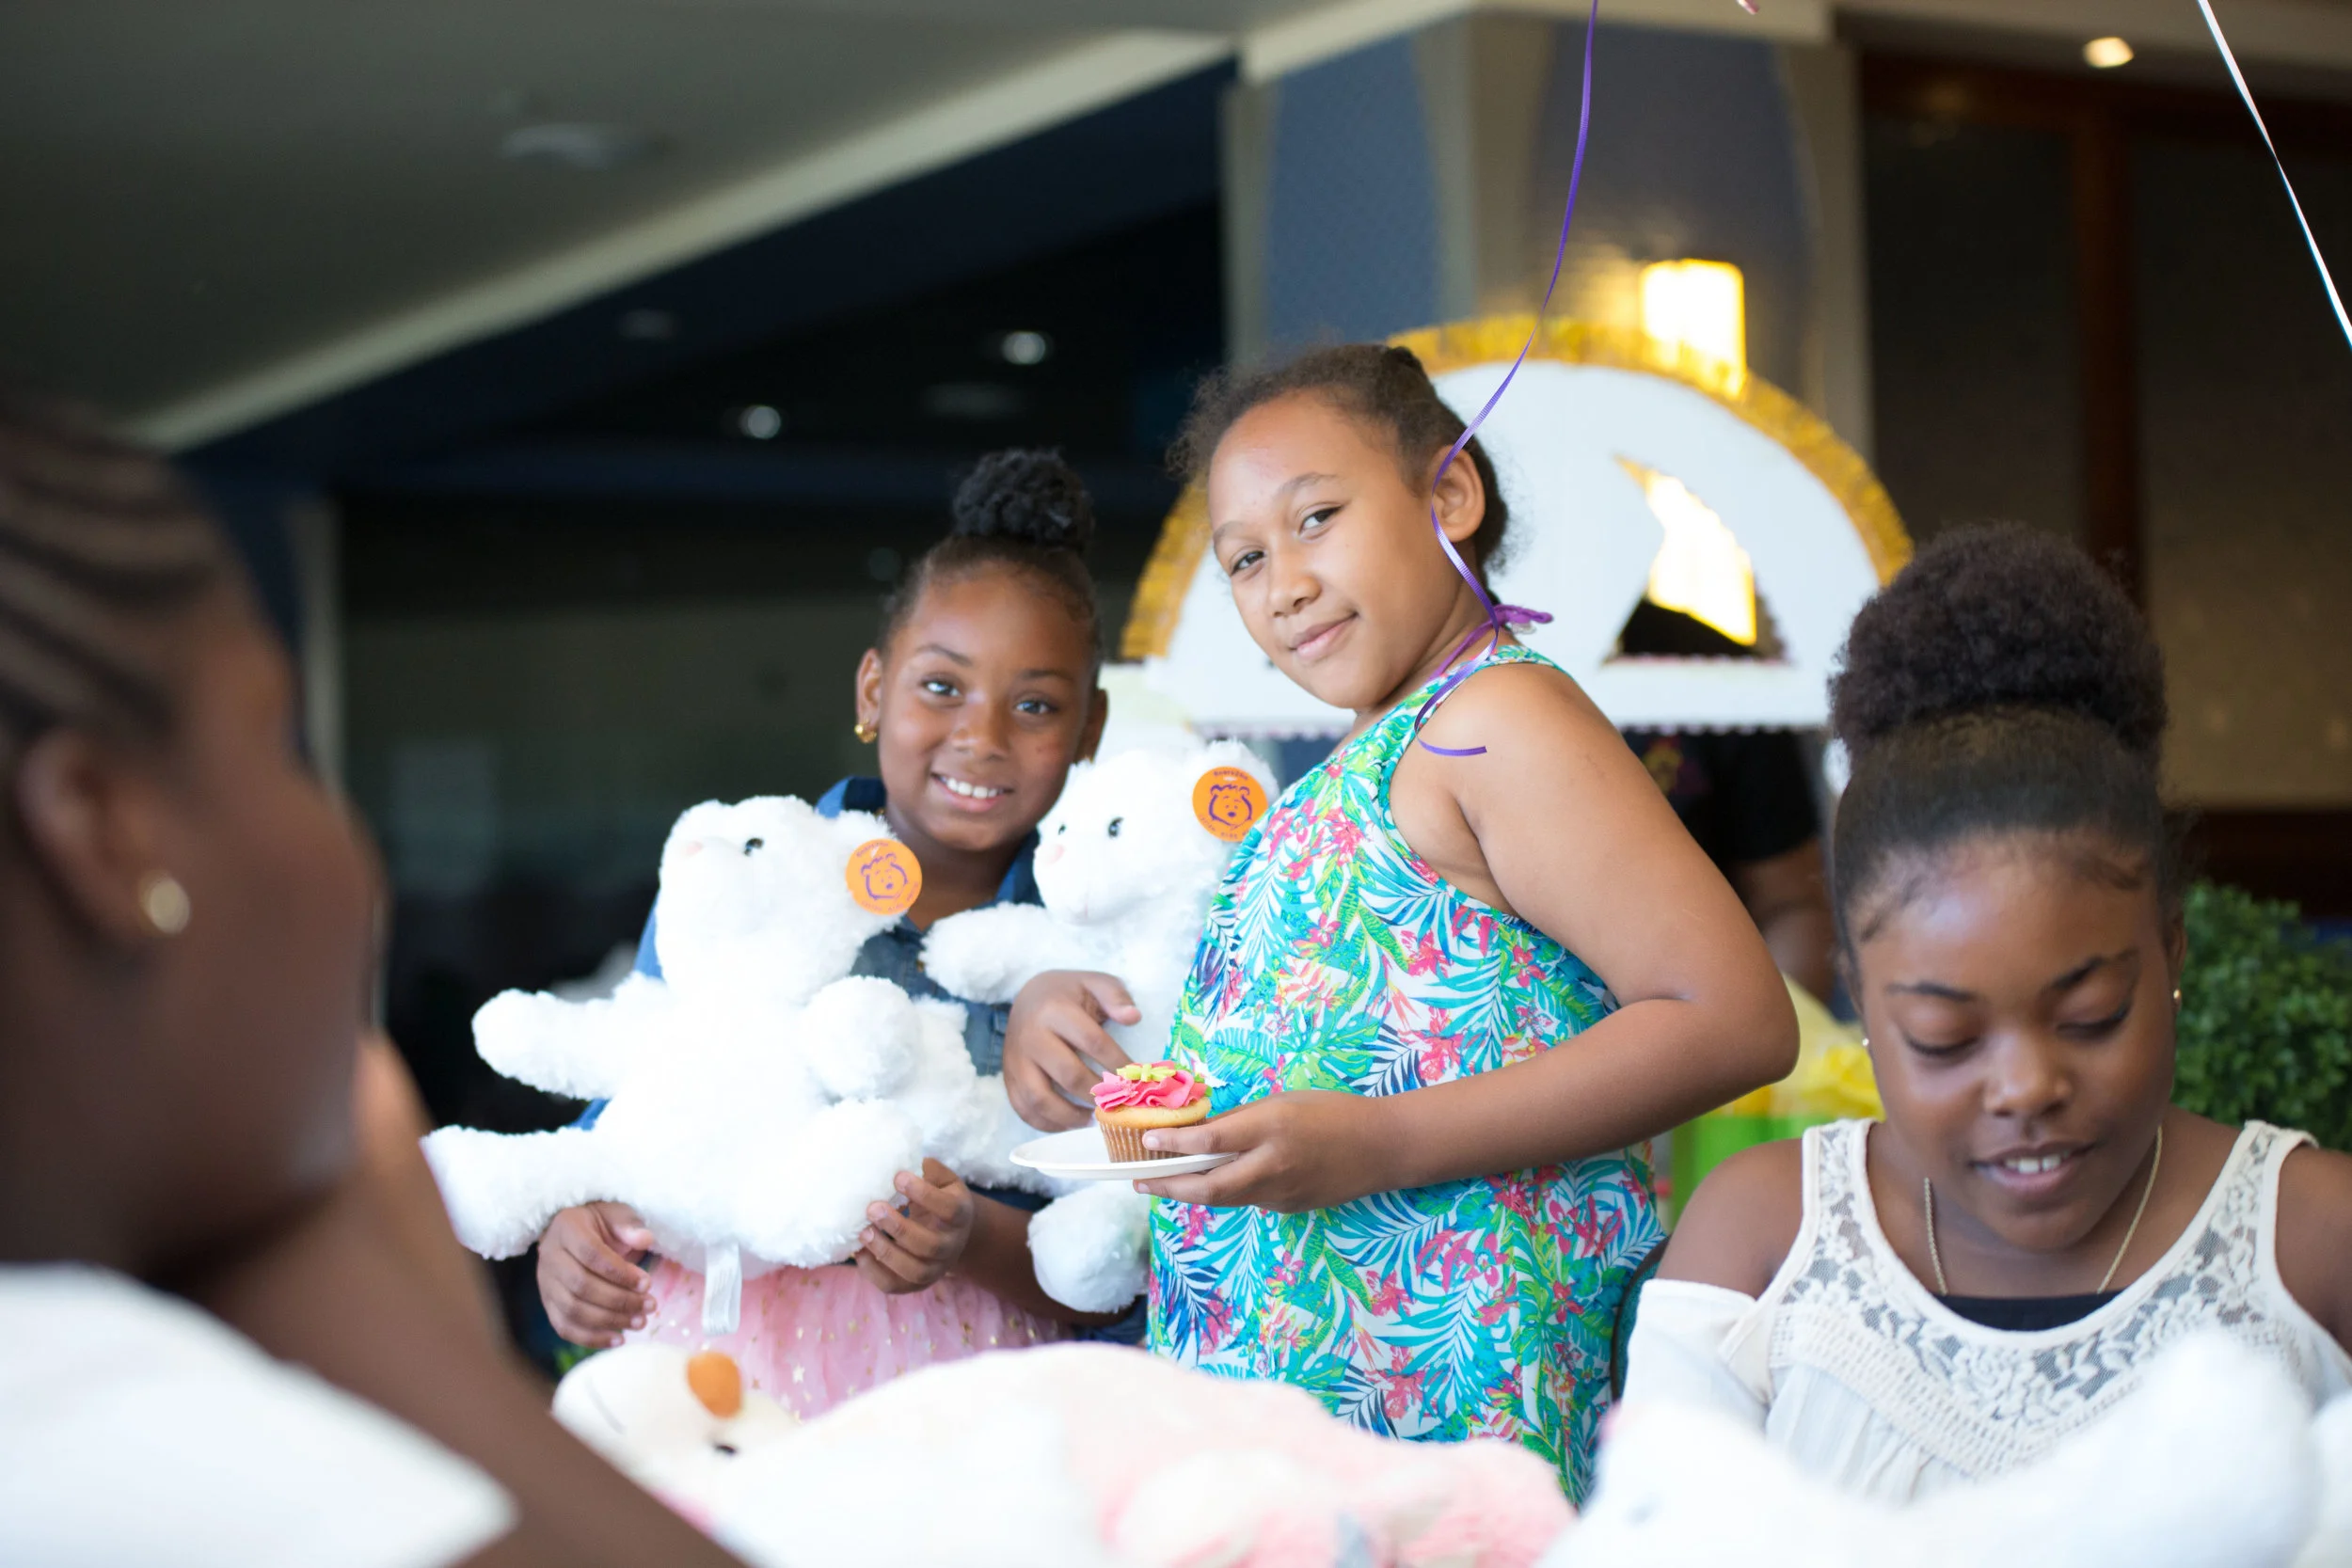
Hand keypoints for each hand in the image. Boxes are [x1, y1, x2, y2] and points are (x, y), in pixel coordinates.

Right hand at [536, 1201, 653, 1347]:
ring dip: (609, 1321)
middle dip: (619, 1300)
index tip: (647, 1283)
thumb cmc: (602, 1222)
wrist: (575, 1231)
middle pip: (581, 1286)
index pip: (591, 1254)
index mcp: (567, 1228)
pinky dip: (591, 1338)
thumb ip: (630, 1225)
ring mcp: (546, 1283)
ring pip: (573, 1310)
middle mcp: (550, 1257)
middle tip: (650, 1306)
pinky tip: (619, 1339)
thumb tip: (645, 1240)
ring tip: (640, 1322)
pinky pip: (565, 1327)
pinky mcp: (549, 1304)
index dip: (620, 1272)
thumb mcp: (617, 1213)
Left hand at [854, 1159, 974, 1293]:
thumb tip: (909, 1159)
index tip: (897, 1177)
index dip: (923, 1194)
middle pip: (929, 1245)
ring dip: (885, 1252)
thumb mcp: (943, 1181)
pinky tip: (859, 1252)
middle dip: (898, 1228)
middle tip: (872, 1208)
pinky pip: (894, 1285)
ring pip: (913, 1271)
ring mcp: (935, 1269)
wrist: (952, 1233)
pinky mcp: (915, 1284)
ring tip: (863, 1232)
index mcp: (961, 1216)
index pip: (948, 1209)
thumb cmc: (941, 1199)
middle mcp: (951, 1246)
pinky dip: (873, 1272)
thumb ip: (930, 1171)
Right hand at [1003, 970, 1138, 1129]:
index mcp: (1054, 1010)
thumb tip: (1134, 1017)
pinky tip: (1071, 1123)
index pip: (1092, 1041)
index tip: (1136, 1077)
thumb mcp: (1093, 983)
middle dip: (1098, 1093)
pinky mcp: (1008, 1078)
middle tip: (1119, 1102)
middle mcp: (1031, 1037)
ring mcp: (1016, 1060)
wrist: (1026, 997)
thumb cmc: (1068, 994)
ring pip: (1040, 1099)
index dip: (1117, 1062)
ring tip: (1094, 1118)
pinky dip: (1047, 1124)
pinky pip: (1024, 1109)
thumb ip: (1116, 996)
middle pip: (1068, 1075)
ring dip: (1071, 1116)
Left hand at [1131, 1091, 1394, 1212]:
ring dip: (1189, 1192)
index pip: (1211, 1143)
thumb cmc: (1333, 1112)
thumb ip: (1243, 1119)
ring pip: (1223, 1199)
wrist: (1382, 1148)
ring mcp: (1280, 1194)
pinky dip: (1223, 1191)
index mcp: (1271, 1128)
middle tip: (1139, 1180)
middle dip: (1167, 1186)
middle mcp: (1272, 1165)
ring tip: (1161, 1183)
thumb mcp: (1283, 1102)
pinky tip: (1210, 1182)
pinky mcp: (1288, 1208)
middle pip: (1207, 1187)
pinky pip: (1247, 1199)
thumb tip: (1201, 1131)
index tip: (1147, 1140)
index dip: (1173, 1144)